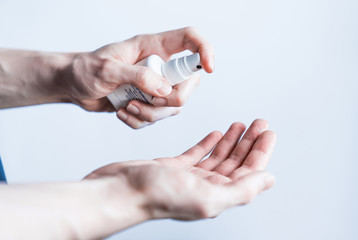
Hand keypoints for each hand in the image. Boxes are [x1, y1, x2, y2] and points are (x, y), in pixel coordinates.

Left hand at [67, 27, 213, 128]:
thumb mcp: (107, 69)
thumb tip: (166, 90)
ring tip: (127, 107)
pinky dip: (141, 120)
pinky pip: (157, 117)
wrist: (74, 85)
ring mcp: (155, 85)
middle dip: (172, 98)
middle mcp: (159, 65)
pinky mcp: (148, 102)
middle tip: (148, 100)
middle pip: (188, 82)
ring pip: (173, 105)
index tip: (209, 67)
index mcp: (152, 47)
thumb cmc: (85, 69)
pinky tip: (123, 113)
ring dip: (152, 113)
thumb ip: (137, 77)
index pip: (189, 39)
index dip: (204, 50)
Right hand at [85, 119, 275, 220]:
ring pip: (218, 156)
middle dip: (249, 142)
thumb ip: (242, 190)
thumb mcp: (207, 195)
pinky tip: (218, 133)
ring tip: (241, 123)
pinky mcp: (174, 167)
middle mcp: (206, 187)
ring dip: (232, 140)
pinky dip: (210, 143)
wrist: (119, 190)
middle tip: (259, 122)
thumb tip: (270, 180)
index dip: (260, 151)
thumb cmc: (157, 195)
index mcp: (217, 195)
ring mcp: (189, 177)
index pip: (248, 172)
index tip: (268, 131)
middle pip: (235, 162)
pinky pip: (198, 154)